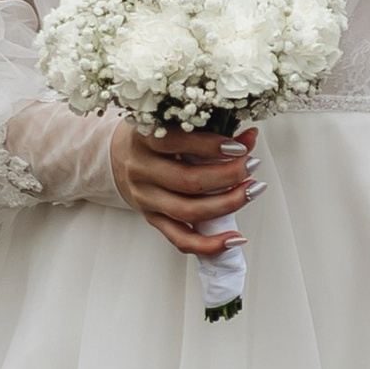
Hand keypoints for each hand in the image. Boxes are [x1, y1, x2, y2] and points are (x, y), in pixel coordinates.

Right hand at [111, 119, 255, 258]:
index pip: (176, 142)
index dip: (211, 146)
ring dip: (227, 204)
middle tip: (251, 166)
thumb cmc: (153, 137)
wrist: (117, 157)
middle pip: (188, 181)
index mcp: (143, 138)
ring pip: (188, 211)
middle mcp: (141, 170)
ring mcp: (146, 198)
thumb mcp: (174, 124)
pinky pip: (181, 240)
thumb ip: (211, 127)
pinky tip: (235, 238)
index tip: (240, 146)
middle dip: (228, 175)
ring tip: (252, 191)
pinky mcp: (152, 219)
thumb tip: (249, 137)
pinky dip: (211, 244)